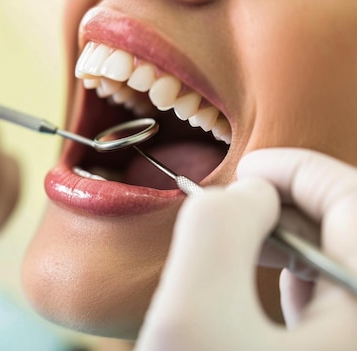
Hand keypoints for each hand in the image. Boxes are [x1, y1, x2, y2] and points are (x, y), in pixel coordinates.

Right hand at [135, 148, 356, 349]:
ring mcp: (348, 341)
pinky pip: (335, 297)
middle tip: (235, 206)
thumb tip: (245, 193)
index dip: (298, 169)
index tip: (245, 168)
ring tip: (247, 241)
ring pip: (340, 259)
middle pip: (349, 227)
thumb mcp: (191, 313)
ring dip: (291, 238)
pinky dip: (301, 276)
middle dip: (288, 205)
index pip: (354, 201)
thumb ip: (217, 231)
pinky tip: (270, 282)